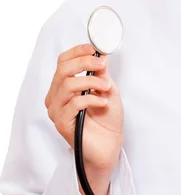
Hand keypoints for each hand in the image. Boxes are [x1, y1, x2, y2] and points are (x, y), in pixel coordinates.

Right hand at [45, 43, 123, 171]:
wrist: (109, 146)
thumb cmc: (107, 120)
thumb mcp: (108, 90)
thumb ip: (101, 74)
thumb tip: (99, 56)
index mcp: (64, 86)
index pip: (63, 62)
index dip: (77, 52)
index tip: (94, 49)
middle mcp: (57, 97)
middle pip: (62, 70)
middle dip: (84, 63)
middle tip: (101, 65)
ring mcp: (57, 111)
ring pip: (67, 85)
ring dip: (91, 82)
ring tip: (106, 88)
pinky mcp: (62, 123)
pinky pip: (73, 104)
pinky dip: (91, 99)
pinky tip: (103, 103)